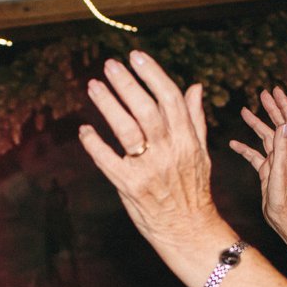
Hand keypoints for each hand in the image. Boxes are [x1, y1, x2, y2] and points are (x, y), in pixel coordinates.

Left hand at [78, 53, 223, 245]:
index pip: (170, 98)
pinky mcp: (130, 186)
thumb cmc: (193, 189)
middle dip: (127, 84)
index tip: (136, 56)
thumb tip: (194, 86)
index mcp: (187, 140)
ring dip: (108, 105)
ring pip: (126, 129)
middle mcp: (169, 151)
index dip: (153, 75)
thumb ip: (195, 118)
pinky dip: (94, 143)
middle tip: (110, 65)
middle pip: (146, 109)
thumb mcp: (201, 152)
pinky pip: (107, 160)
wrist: (189, 230)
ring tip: (94, 86)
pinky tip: (85, 129)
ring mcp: (149, 169)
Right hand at [228, 87, 286, 245]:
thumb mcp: (280, 171)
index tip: (275, 90)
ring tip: (244, 111)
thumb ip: (281, 148)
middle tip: (262, 93)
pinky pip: (255, 156)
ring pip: (265, 138)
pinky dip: (245, 148)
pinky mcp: (267, 172)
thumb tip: (283, 124)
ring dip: (256, 124)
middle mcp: (283, 154)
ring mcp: (275, 162)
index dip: (284, 104)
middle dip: (271, 108)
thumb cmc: (284, 199)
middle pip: (278, 125)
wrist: (284, 218)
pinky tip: (234, 144)